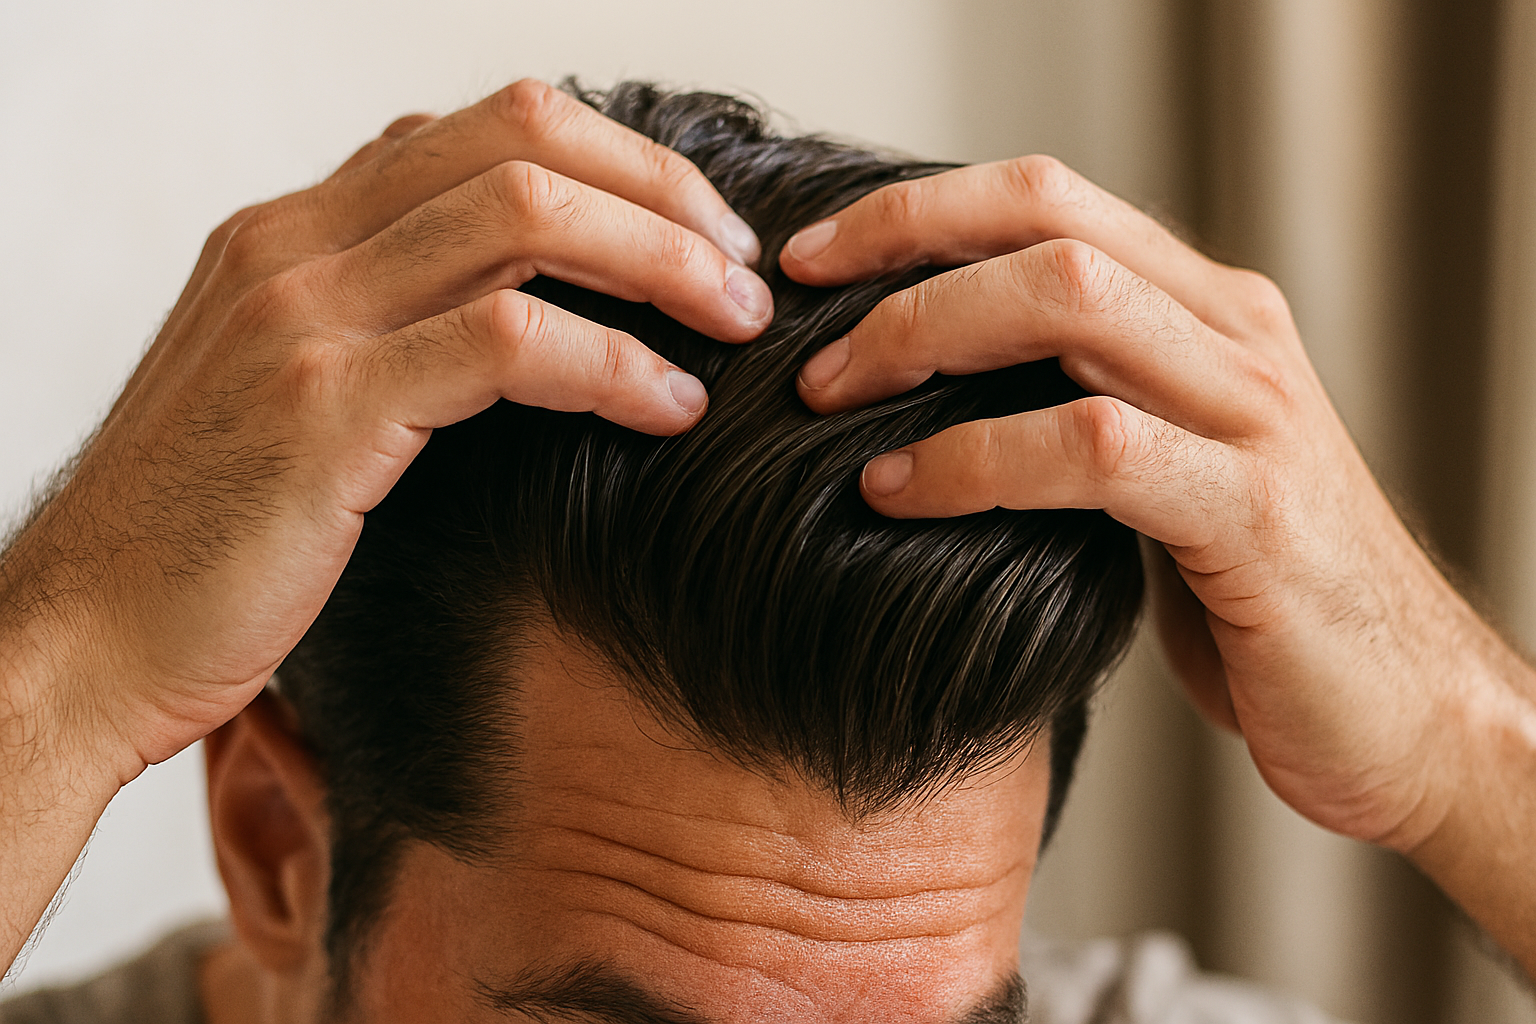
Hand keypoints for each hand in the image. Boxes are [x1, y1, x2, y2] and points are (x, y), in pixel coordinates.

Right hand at [0, 79, 770, 966]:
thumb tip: (519, 312)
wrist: (82, 641)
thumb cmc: (205, 536)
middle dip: (659, 190)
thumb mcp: (291, 395)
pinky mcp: (327, 408)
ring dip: (661, 264)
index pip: (482, 125)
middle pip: (522, 138)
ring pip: (527, 217)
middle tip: (741, 270)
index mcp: (293, 229)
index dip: (612, 160)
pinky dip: (616, 364)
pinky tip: (670, 408)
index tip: (692, 231)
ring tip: (734, 327)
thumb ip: (382, 326)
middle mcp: (295, 242)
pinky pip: (510, 342)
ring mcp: (304, 315)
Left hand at [779, 156, 1535, 969]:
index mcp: (1205, 311)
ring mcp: (1253, 415)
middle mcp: (1234, 336)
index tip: (811, 260)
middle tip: (804, 340)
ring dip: (922, 343)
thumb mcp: (1160, 473)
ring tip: (830, 404)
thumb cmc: (1254, 596)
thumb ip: (1075, 408)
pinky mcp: (1254, 513)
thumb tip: (917, 391)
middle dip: (901, 265)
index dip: (915, 212)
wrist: (1402, 715)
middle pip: (1046, 227)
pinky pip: (1092, 448)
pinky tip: (900, 494)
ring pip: (1069, 304)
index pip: (1045, 199)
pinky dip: (975, 461)